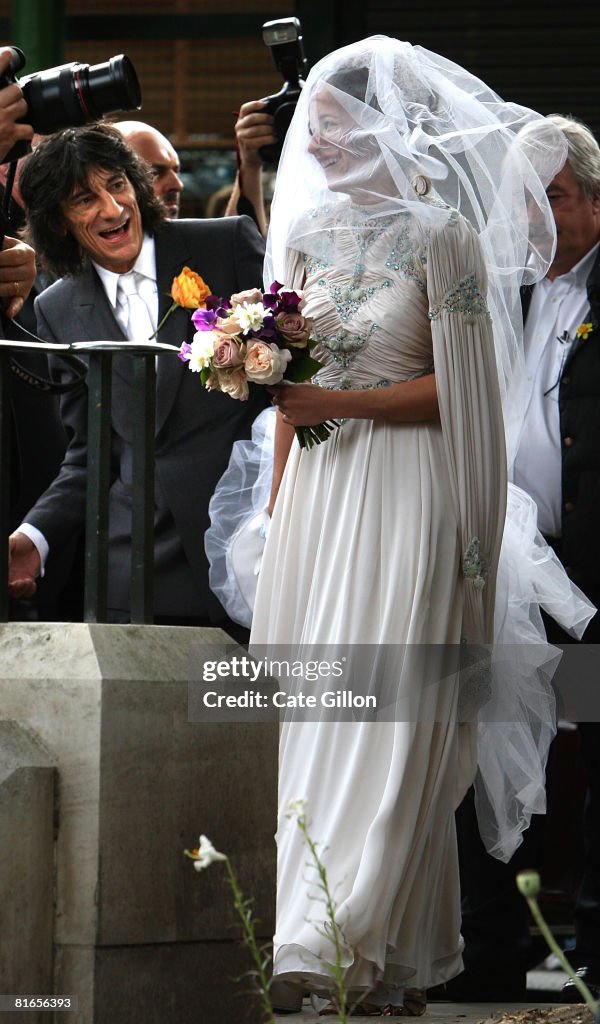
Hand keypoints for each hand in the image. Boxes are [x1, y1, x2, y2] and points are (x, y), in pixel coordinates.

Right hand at [0, 48, 32, 162]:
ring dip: (20, 109)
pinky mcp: (10, 135)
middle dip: (14, 94)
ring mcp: (3, 119)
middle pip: (16, 90)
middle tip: (8, 99)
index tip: (8, 54)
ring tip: (12, 113)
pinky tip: (20, 130)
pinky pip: (28, 129)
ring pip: (23, 106)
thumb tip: (3, 99)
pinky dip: (26, 131)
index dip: (3, 59)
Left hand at [0, 235, 35, 316]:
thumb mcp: (7, 243)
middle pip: (7, 274)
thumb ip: (2, 243)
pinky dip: (13, 309)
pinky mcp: (23, 295)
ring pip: (8, 287)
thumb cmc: (9, 251)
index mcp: (27, 253)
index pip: (10, 257)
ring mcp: (28, 284)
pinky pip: (18, 303)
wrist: (21, 261)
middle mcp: (31, 269)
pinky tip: (8, 313)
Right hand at [8, 531, 39, 597]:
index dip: (5, 582)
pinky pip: (28, 591)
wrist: (33, 540)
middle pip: (8, 590)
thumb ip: (7, 552)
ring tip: (27, 581)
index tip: (9, 580)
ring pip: (16, 593)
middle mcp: (9, 575)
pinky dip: (30, 590)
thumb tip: (6, 563)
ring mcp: (18, 578)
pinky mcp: (29, 580)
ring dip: (21, 590)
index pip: (3, 579)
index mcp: (4, 567)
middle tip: (18, 582)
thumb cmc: (19, 540)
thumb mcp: (10, 542)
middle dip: (13, 589)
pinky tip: (31, 582)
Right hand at [234, 100, 276, 169]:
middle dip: (265, 118)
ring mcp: (241, 137)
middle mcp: (239, 127)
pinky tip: (275, 139)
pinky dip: (269, 139)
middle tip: (275, 121)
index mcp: (241, 119)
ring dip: (269, 129)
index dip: (254, 105)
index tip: (264, 104)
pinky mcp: (247, 146)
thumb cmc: (257, 140)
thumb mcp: (256, 127)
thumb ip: (261, 118)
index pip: (245, 108)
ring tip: (276, 131)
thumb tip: (275, 108)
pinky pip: (259, 140)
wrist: (252, 159)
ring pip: (256, 130)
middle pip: (252, 118)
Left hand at [268, 383, 338, 425]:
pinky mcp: (293, 421)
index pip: (271, 390)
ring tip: (296, 407)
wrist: (327, 405)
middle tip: (289, 399)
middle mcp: (285, 401)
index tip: (273, 390)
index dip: (272, 389)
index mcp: (287, 391)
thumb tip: (285, 386)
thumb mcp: (303, 385)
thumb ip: (292, 387)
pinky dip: (288, 417)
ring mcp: (288, 412)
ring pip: (281, 410)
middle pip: (275, 400)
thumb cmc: (317, 393)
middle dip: (280, 399)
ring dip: (285, 408)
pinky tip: (296, 414)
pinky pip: (285, 419)